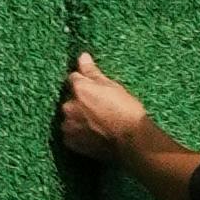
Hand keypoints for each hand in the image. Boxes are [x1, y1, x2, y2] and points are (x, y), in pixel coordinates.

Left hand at [54, 51, 151, 167]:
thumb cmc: (126, 111)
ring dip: (78, 117)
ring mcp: (67, 125)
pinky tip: (94, 132)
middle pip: (71, 99)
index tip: (95, 89)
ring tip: (98, 122)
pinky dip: (79, 132)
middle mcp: (68, 106)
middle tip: (100, 107)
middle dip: (81, 101)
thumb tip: (83, 57)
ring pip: (70, 116)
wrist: (131, 140)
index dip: (85, 83)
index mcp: (79, 89)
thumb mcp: (113, 87)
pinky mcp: (69, 142)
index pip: (73, 78)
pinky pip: (70, 132)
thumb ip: (92, 72)